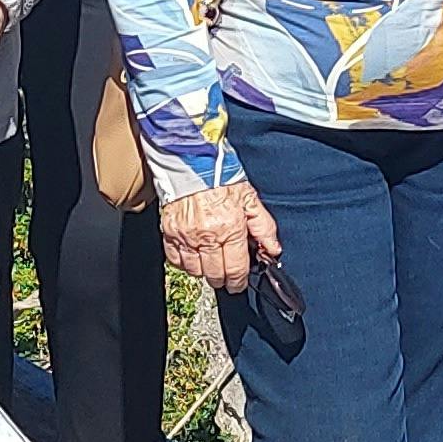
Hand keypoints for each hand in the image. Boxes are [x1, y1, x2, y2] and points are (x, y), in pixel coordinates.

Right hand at [161, 179, 282, 293]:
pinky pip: (175, 260)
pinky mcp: (169, 232)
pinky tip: (193, 254)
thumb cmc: (219, 174)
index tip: (238, 283)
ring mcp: (186, 235)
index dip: (238, 281)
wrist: (190, 158)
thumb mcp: (249, 198)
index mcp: (230, 227)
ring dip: (204, 270)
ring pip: (194, 271)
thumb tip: (273, 249)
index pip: (236, 269)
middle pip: (214, 275)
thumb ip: (263, 227)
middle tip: (226, 274)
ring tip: (210, 260)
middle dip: (223, 278)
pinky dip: (184, 262)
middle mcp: (207, 235)